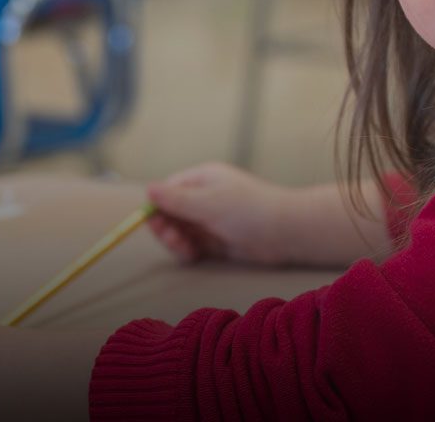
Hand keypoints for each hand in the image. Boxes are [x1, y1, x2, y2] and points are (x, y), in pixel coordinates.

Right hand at [145, 163, 290, 266]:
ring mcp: (210, 220)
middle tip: (174, 240)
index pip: (167, 190)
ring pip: (179, 232)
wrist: (286, 232)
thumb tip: (148, 189)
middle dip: (166, 228)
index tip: (154, 223)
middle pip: (169, 213)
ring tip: (187, 249)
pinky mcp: (217, 241)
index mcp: (201, 179)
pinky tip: (193, 255)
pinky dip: (188, 251)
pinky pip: (192, 246)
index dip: (157, 206)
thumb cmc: (248, 210)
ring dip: (176, 242)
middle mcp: (203, 198)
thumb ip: (176, 200)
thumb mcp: (208, 203)